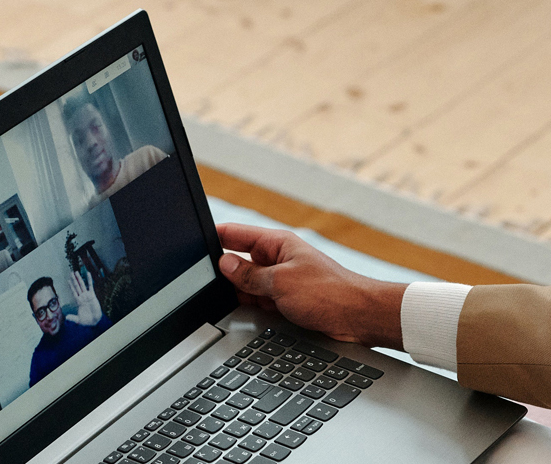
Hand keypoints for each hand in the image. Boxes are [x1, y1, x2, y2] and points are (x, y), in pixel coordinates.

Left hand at [67, 270, 103, 326]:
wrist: (95, 321)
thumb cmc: (87, 320)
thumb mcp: (78, 319)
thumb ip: (72, 318)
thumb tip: (66, 317)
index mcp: (78, 301)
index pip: (73, 292)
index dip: (70, 286)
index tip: (68, 280)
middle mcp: (82, 297)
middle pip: (77, 286)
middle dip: (74, 280)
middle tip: (71, 273)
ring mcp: (87, 296)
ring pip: (82, 285)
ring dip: (79, 278)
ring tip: (76, 272)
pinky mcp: (92, 295)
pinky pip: (90, 286)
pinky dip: (89, 280)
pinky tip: (88, 274)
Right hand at [216, 223, 406, 348]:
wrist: (358, 317)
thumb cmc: (329, 293)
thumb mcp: (281, 283)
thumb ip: (250, 275)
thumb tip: (224, 264)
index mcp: (277, 244)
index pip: (236, 234)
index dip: (214, 237)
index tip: (192, 243)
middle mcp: (278, 259)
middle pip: (238, 261)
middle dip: (223, 271)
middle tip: (202, 281)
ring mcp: (281, 280)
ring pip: (247, 284)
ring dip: (238, 291)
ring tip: (223, 298)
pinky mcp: (286, 300)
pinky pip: (259, 299)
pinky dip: (251, 305)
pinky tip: (242, 310)